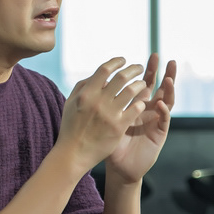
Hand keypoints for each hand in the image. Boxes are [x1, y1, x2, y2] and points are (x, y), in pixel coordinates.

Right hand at [56, 58, 150, 175]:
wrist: (73, 153)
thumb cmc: (71, 127)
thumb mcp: (70, 103)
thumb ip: (82, 86)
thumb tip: (96, 75)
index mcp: (86, 93)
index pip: (105, 69)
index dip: (116, 62)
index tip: (123, 60)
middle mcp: (98, 101)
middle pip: (121, 77)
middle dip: (133, 69)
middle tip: (139, 67)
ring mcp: (109, 114)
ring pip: (132, 91)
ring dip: (140, 84)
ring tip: (143, 84)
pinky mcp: (118, 127)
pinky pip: (135, 109)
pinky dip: (140, 103)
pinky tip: (141, 102)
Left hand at [105, 54, 175, 185]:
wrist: (119, 166)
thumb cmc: (111, 143)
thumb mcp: (107, 118)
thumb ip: (104, 101)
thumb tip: (98, 80)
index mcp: (137, 105)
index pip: (146, 83)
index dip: (149, 70)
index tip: (152, 56)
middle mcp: (149, 111)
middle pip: (159, 88)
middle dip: (164, 73)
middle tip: (166, 59)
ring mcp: (156, 121)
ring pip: (166, 102)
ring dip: (168, 90)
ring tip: (168, 79)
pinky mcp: (159, 134)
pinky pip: (163, 120)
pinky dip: (162, 111)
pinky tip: (159, 103)